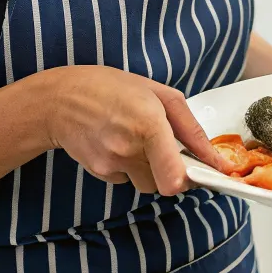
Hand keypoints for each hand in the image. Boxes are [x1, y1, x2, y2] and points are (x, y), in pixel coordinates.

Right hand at [42, 65, 223, 195]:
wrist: (59, 100)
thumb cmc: (113, 88)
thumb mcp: (161, 94)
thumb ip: (190, 127)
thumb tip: (212, 155)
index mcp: (149, 125)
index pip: (174, 178)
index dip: (192, 181)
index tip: (202, 173)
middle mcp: (129, 150)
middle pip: (165, 185)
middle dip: (174, 172)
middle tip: (172, 150)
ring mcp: (111, 164)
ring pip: (146, 183)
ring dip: (152, 169)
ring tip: (140, 140)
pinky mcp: (99, 173)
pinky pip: (126, 179)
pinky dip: (131, 167)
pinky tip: (121, 143)